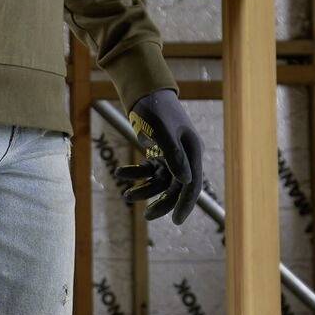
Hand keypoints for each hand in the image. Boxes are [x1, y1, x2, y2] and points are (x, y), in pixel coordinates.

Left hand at [114, 89, 203, 225]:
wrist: (144, 93)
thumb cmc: (156, 109)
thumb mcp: (163, 132)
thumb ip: (174, 156)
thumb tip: (185, 182)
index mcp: (192, 152)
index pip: (193, 184)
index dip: (185, 204)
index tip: (175, 221)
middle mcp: (185, 156)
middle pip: (176, 187)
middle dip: (162, 202)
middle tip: (147, 215)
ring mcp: (171, 156)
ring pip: (160, 182)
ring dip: (145, 189)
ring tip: (127, 196)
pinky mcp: (157, 153)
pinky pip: (148, 170)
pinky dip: (135, 174)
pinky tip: (121, 174)